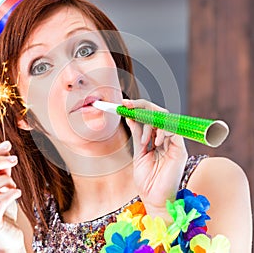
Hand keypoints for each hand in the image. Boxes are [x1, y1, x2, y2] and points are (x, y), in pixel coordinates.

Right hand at [0, 141, 24, 251]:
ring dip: (6, 180)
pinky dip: (12, 192)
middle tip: (14, 158)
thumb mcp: (0, 188)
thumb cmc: (2, 211)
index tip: (7, 145)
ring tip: (13, 185)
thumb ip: (0, 172)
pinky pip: (0, 201)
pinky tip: (18, 193)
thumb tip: (5, 152)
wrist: (7, 237)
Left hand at [123, 99, 187, 221]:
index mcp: (157, 138)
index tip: (124, 104)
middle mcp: (166, 138)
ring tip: (145, 142)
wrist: (154, 199)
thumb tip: (130, 117)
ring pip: (165, 118)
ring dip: (150, 124)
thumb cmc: (147, 180)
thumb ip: (137, 135)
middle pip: (159, 113)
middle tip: (128, 107)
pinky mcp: (180, 150)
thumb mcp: (139, 153)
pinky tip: (155, 142)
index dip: (139, 107)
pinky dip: (163, 131)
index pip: (151, 116)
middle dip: (142, 107)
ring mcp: (173, 143)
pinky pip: (174, 131)